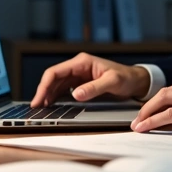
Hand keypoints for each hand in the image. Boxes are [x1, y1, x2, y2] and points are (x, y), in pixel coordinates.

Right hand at [30, 53, 150, 106]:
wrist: (135, 81)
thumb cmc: (125, 78)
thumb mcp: (112, 82)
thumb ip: (94, 88)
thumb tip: (76, 94)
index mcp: (81, 62)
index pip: (55, 72)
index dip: (44, 85)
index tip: (39, 99)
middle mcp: (77, 67)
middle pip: (53, 78)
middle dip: (43, 92)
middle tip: (36, 107)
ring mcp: (78, 75)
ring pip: (56, 84)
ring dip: (48, 95)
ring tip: (42, 108)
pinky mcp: (80, 83)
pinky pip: (63, 89)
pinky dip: (56, 97)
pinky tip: (52, 105)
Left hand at [131, 78, 171, 136]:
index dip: (162, 99)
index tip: (154, 109)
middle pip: (165, 92)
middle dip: (149, 105)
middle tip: (139, 117)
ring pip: (163, 100)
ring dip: (146, 112)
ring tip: (137, 124)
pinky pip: (169, 115)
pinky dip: (153, 120)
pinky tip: (144, 127)